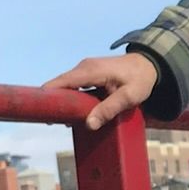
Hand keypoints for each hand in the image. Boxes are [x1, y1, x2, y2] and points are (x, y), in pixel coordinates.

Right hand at [43, 52, 157, 131]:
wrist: (148, 64)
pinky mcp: (87, 74)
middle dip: (54, 102)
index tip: (40, 112)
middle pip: (59, 85)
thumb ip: (109, 109)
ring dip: (63, 102)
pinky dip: (71, 99)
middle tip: (51, 122)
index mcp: (91, 71)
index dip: (47, 96)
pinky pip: (73, 87)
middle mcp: (83, 68)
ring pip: (65, 87)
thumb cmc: (140, 80)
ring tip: (60, 121)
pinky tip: (73, 114)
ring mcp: (84, 70)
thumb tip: (89, 124)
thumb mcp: (129, 97)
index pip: (61, 82)